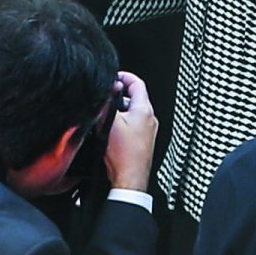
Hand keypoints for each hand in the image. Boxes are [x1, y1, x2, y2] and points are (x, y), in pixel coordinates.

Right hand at [104, 71, 157, 190]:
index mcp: (145, 110)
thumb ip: (109, 102)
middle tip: (106, 97)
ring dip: (119, 111)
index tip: (113, 77)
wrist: (129, 178)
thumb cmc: (124, 154)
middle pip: (134, 97)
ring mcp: (147, 131)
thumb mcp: (111, 122)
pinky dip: (122, 123)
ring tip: (106, 116)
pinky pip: (132, 125)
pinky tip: (110, 132)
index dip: (124, 76)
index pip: (137, 83)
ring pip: (132, 112)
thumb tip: (110, 88)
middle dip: (118, 95)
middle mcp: (149, 119)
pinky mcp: (142, 141)